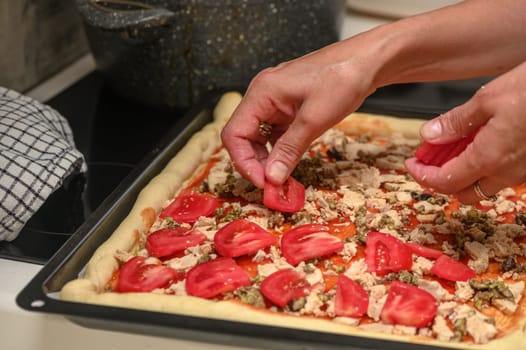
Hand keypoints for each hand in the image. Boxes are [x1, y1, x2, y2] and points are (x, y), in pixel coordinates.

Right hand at [221, 39, 378, 187]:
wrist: (368, 60)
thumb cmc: (343, 78)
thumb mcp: (314, 119)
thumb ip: (289, 150)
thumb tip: (272, 178)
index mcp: (261, 92)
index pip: (234, 134)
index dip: (243, 162)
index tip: (263, 182)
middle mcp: (262, 95)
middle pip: (243, 136)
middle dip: (255, 162)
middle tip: (273, 184)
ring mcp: (275, 100)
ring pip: (258, 136)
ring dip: (267, 158)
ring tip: (282, 177)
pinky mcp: (287, 106)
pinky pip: (275, 132)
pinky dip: (279, 149)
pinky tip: (289, 162)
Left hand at [405, 61, 525, 203]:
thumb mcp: (489, 99)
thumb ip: (456, 122)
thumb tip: (430, 135)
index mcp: (489, 158)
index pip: (444, 182)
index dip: (422, 176)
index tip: (412, 164)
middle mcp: (507, 172)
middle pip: (462, 192)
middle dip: (440, 180)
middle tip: (427, 161)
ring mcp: (523, 172)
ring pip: (484, 186)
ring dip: (462, 174)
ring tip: (450, 149)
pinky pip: (502, 175)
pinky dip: (483, 166)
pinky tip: (479, 144)